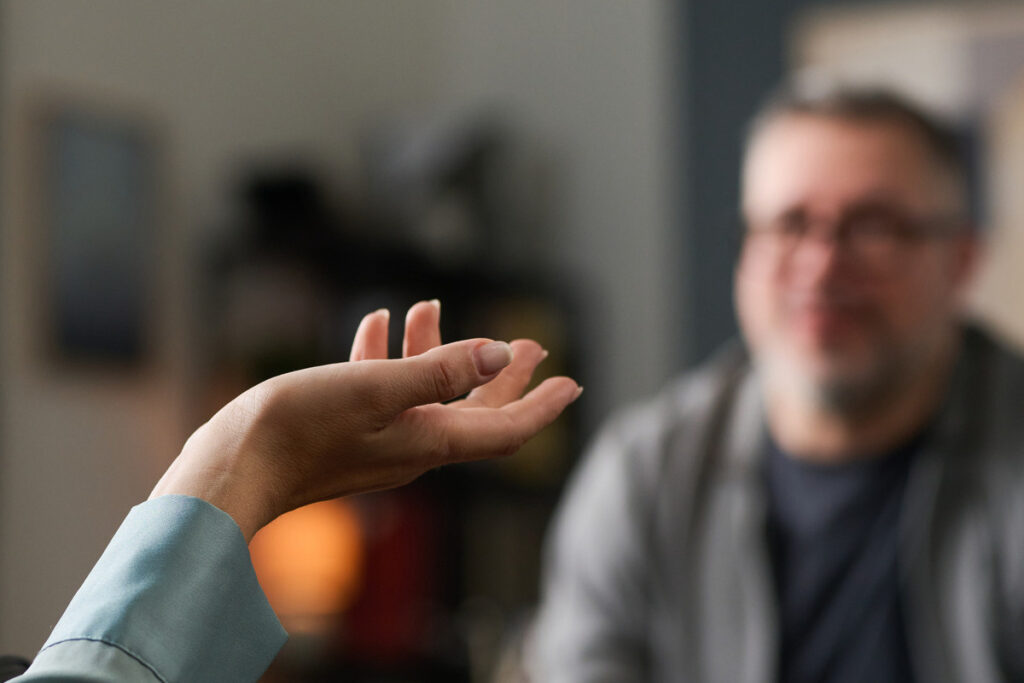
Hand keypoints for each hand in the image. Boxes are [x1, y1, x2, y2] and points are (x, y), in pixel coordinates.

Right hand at [150, 301, 579, 539]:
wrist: (228, 473)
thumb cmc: (297, 429)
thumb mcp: (375, 390)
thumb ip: (439, 371)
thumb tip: (500, 354)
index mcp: (428, 440)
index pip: (504, 428)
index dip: (541, 405)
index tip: (572, 382)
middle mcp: (410, 447)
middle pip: (475, 410)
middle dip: (504, 376)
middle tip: (532, 346)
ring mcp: (377, 441)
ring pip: (425, 393)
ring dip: (439, 352)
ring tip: (432, 308)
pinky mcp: (344, 432)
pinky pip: (381, 391)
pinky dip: (389, 358)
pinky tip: (377, 324)